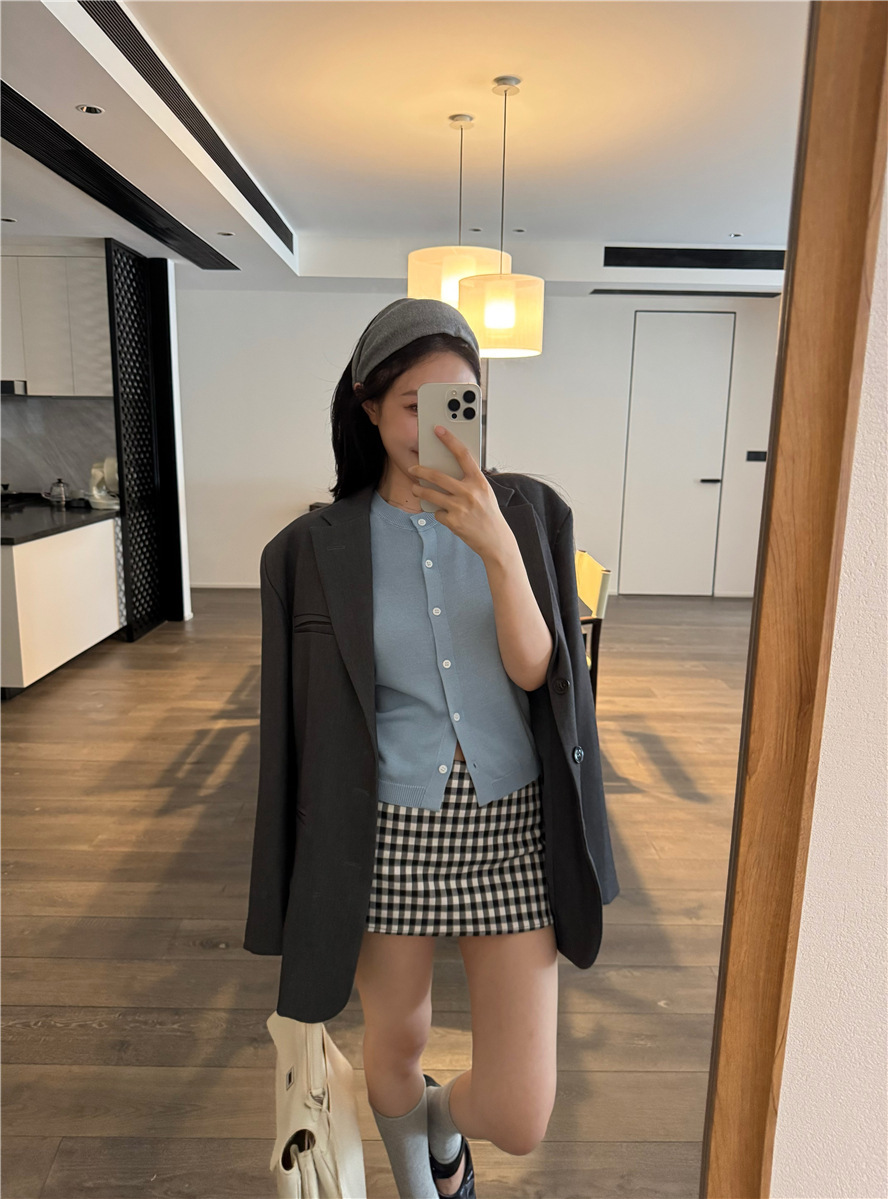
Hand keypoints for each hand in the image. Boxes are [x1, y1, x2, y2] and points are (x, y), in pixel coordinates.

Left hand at [408, 426, 514, 562]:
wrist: (496, 540)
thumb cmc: (489, 514)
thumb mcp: (485, 492)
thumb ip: (470, 481)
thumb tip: (448, 470)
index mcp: (479, 481)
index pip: (462, 455)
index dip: (450, 440)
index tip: (439, 430)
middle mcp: (469, 492)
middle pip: (437, 476)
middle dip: (420, 470)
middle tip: (412, 468)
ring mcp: (460, 507)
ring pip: (430, 494)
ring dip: (419, 490)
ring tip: (415, 488)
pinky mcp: (453, 521)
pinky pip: (437, 512)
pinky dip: (438, 512)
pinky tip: (445, 514)